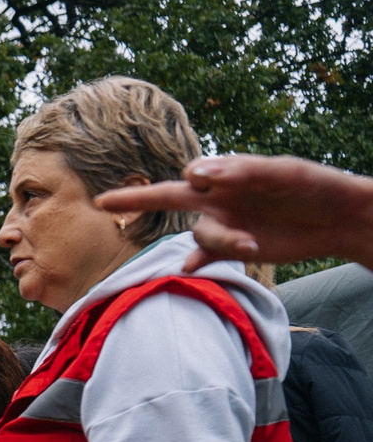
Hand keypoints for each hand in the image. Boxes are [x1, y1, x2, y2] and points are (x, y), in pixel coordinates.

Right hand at [99, 156, 372, 270]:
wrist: (338, 218)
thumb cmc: (313, 187)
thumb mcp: (280, 173)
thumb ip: (239, 171)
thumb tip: (195, 175)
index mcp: (230, 175)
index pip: (193, 175)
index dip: (196, 178)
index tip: (202, 182)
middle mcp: (220, 199)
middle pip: (170, 199)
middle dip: (136, 200)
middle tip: (103, 202)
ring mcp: (225, 224)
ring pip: (200, 236)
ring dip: (220, 242)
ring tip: (250, 247)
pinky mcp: (234, 248)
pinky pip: (203, 257)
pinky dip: (195, 263)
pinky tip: (190, 269)